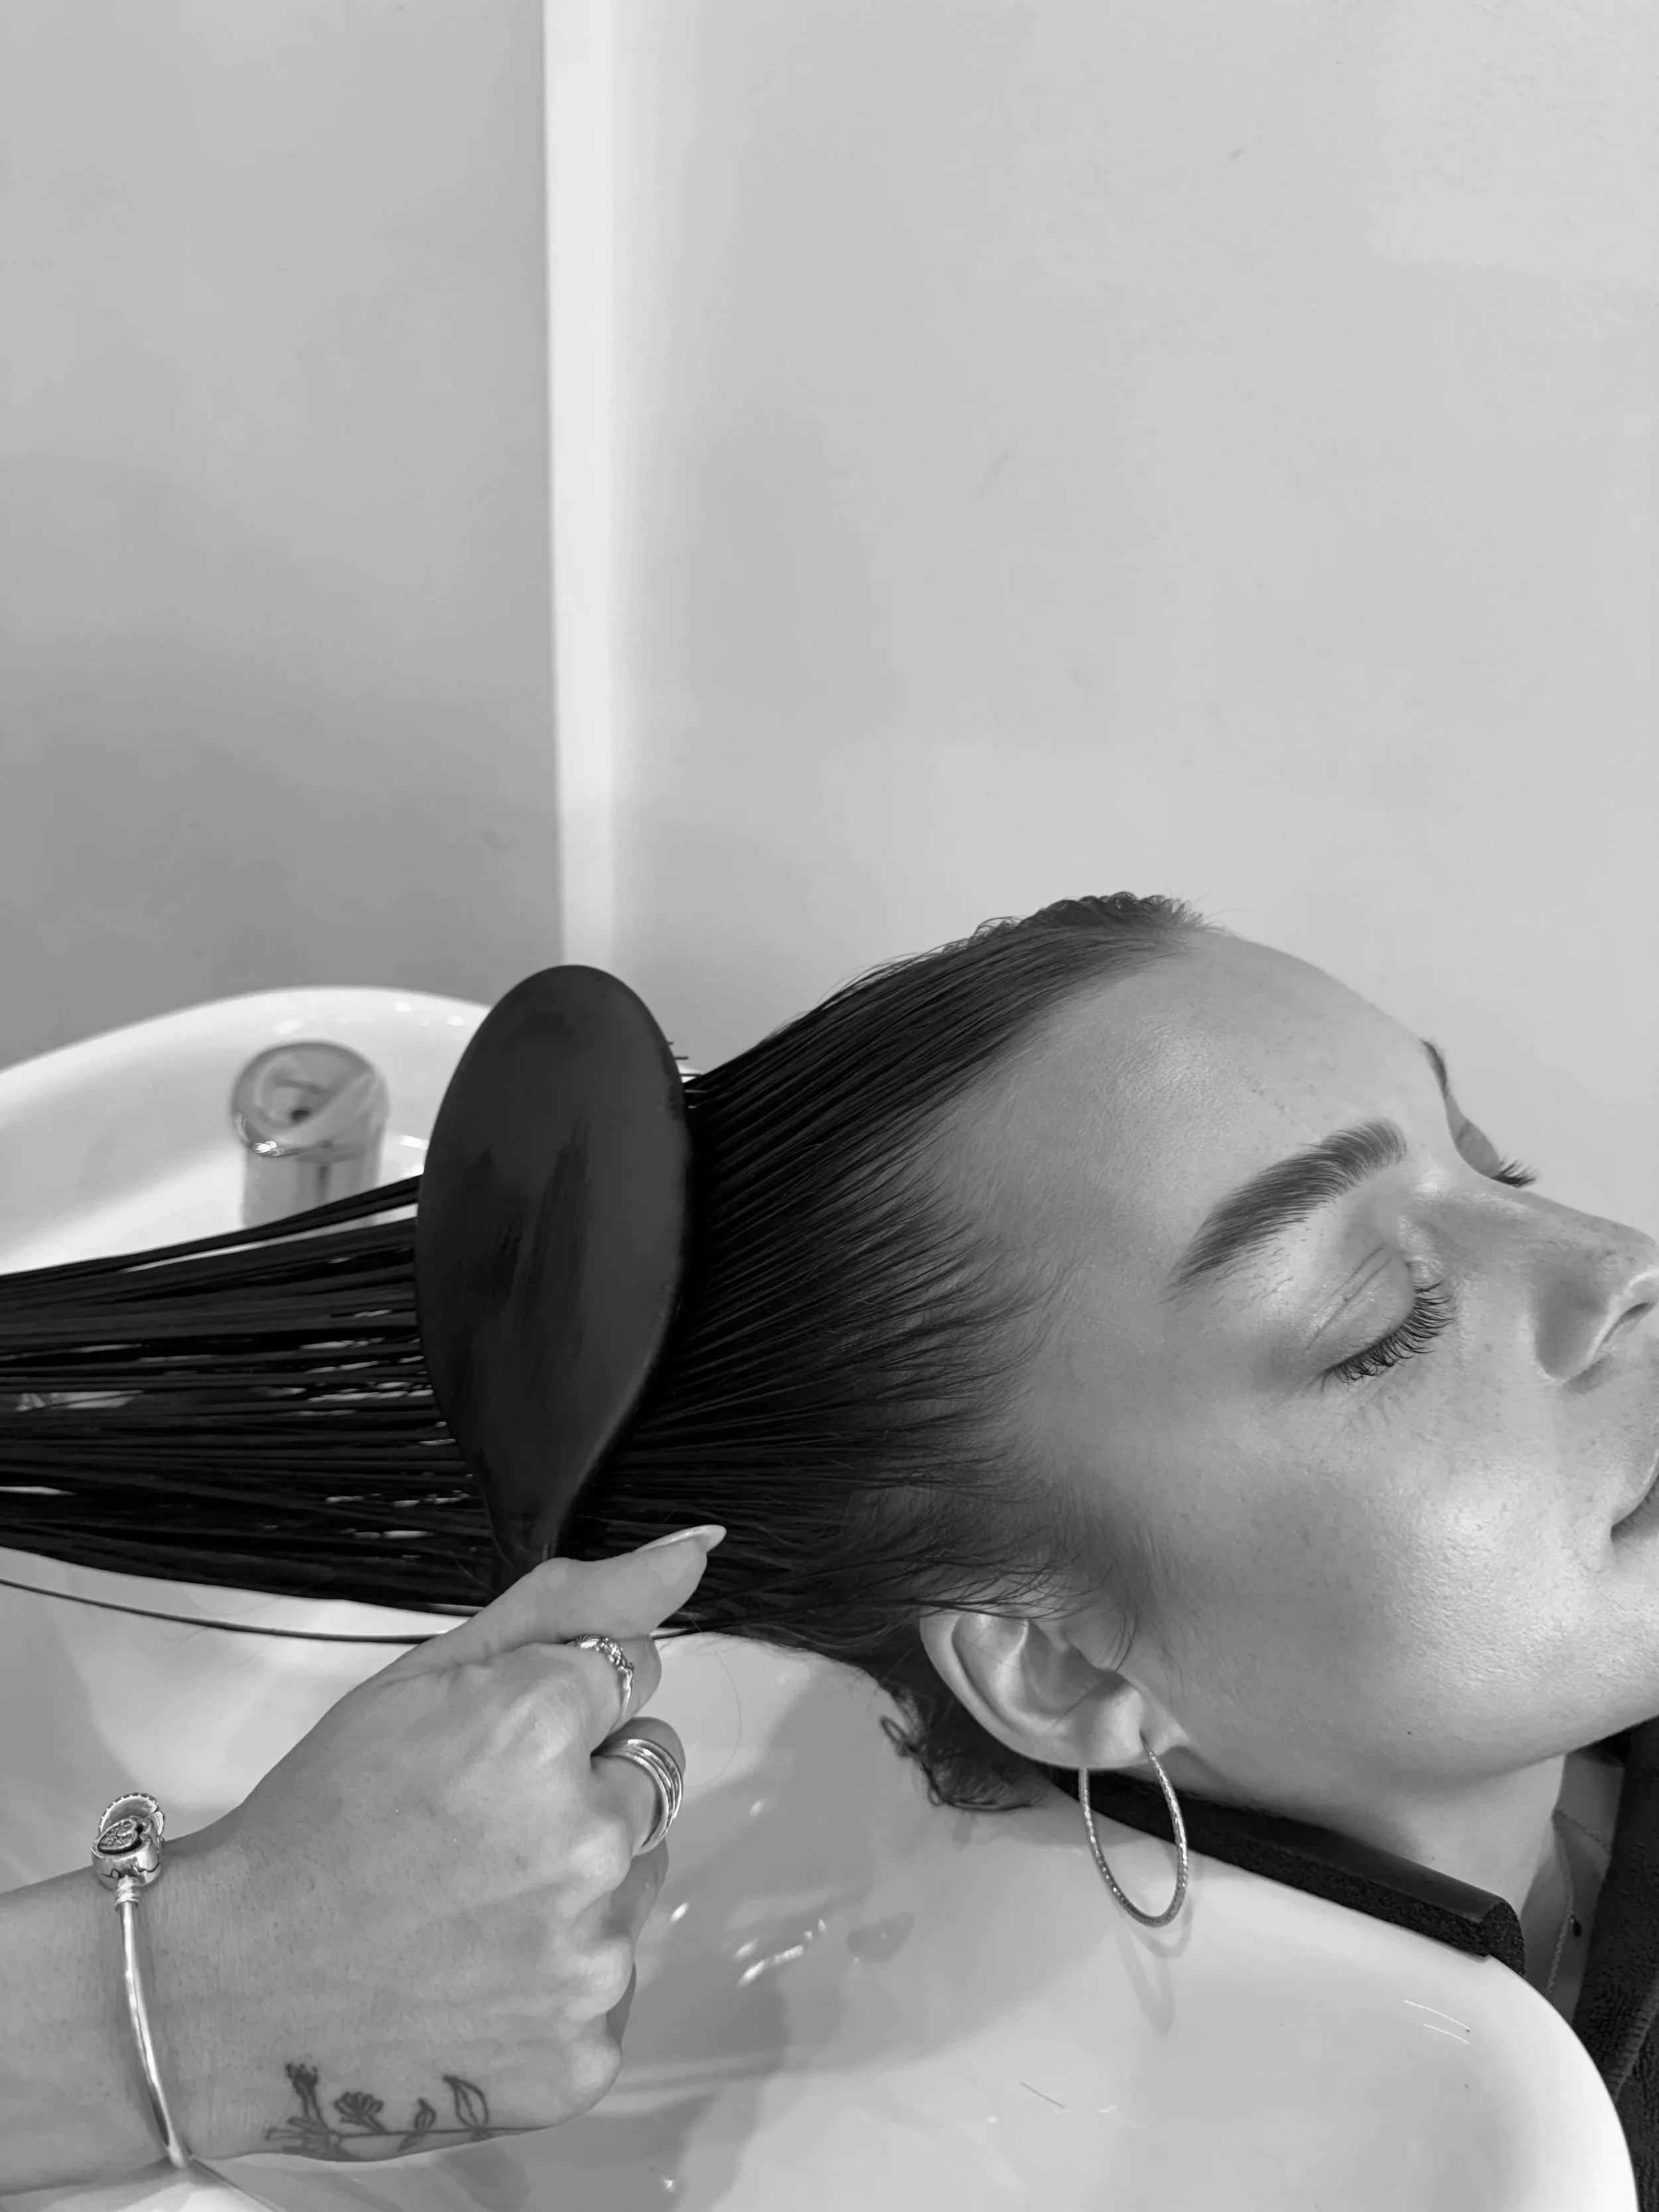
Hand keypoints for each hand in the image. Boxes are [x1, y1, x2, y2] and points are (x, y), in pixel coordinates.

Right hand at [165, 1529, 718, 2163]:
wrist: (231, 1989)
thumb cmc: (321, 1823)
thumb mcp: (429, 1675)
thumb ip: (576, 1604)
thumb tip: (696, 1552)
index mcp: (540, 1728)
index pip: (634, 1670)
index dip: (562, 1703)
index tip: (493, 1745)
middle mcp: (585, 1840)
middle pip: (651, 1772)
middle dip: (583, 1785)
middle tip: (477, 1828)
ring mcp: (590, 1957)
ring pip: (639, 1875)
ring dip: (580, 1880)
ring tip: (472, 1905)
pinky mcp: (586, 2051)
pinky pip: (615, 1981)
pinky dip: (559, 1977)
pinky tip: (480, 1976)